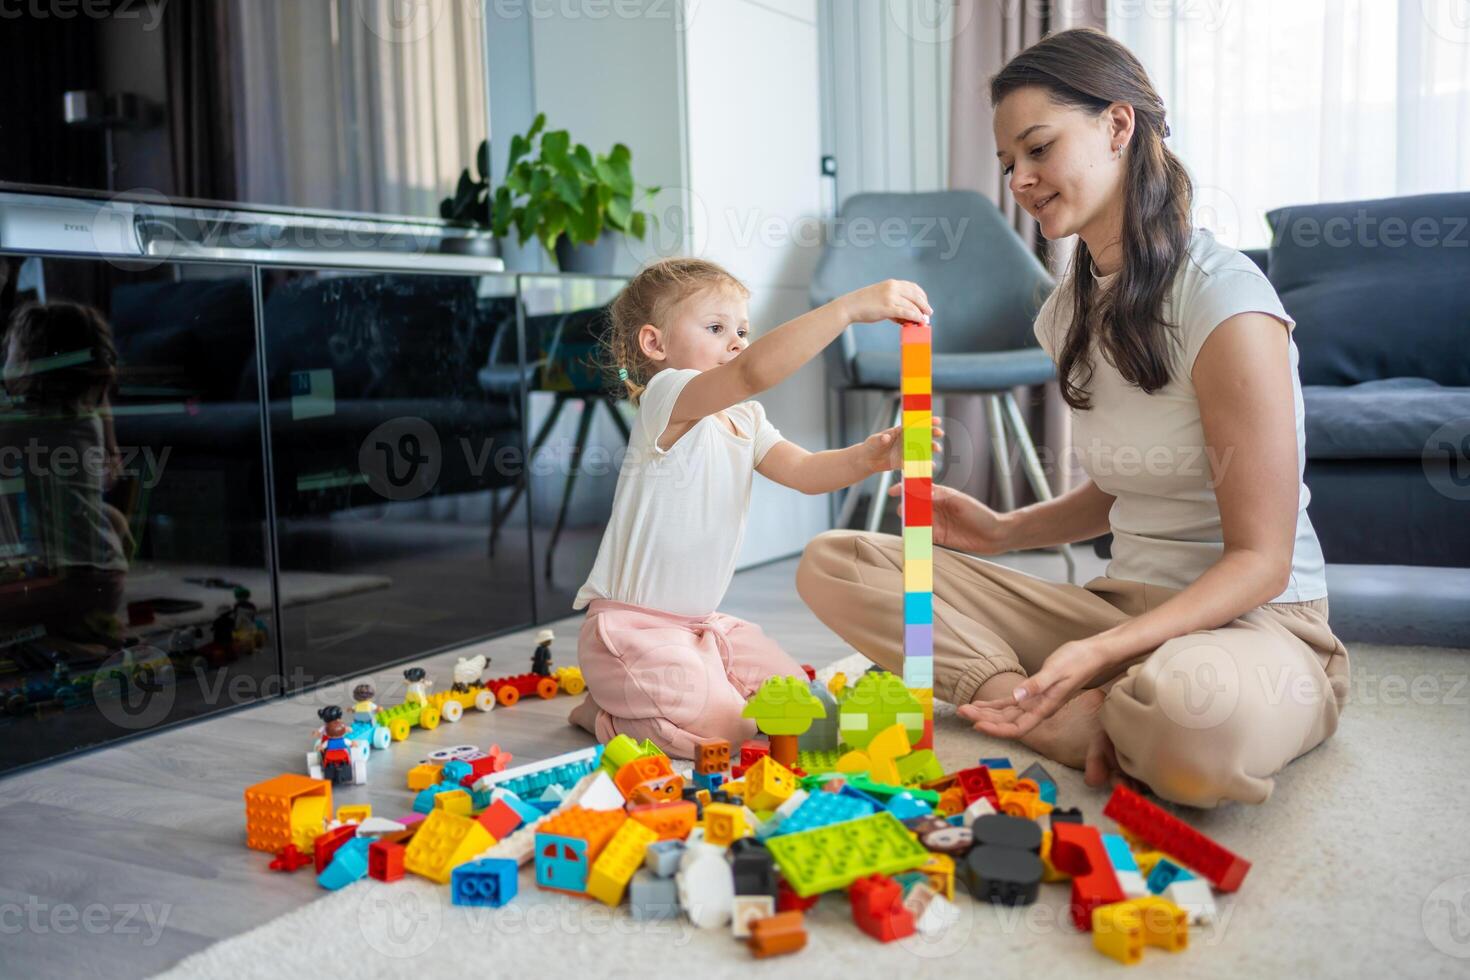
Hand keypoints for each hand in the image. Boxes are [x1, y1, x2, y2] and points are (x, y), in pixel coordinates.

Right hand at [837, 279, 932, 325]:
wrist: (850, 306)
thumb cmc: (864, 303)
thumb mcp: (881, 296)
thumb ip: (894, 302)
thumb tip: (906, 316)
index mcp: (892, 283)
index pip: (913, 287)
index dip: (922, 295)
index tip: (925, 302)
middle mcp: (893, 288)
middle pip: (916, 295)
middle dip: (924, 305)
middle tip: (929, 313)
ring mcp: (890, 298)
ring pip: (912, 305)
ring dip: (920, 314)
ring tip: (923, 321)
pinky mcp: (888, 308)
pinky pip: (906, 313)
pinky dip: (915, 317)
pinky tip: (918, 321)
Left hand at [862, 420, 942, 474]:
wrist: (867, 460)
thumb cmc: (871, 446)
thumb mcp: (874, 440)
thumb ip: (881, 439)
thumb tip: (886, 438)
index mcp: (899, 431)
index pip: (914, 424)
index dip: (926, 421)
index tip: (936, 420)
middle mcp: (905, 440)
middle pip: (921, 435)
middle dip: (932, 433)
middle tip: (940, 433)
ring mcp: (905, 451)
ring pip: (921, 448)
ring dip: (930, 448)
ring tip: (937, 448)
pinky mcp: (903, 462)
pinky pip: (915, 463)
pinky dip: (923, 464)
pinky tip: (931, 466)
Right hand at [887, 482, 1010, 554]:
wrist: (994, 535)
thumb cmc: (980, 514)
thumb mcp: (960, 501)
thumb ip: (940, 496)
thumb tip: (922, 491)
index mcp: (941, 495)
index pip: (919, 489)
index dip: (906, 488)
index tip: (894, 491)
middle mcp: (937, 508)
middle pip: (914, 505)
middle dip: (905, 507)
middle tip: (902, 511)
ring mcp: (937, 523)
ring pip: (916, 520)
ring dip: (909, 522)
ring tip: (905, 524)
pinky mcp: (939, 537)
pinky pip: (922, 535)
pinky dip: (915, 535)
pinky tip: (910, 536)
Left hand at [956, 639, 1105, 738]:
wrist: (1092, 654)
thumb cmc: (1078, 661)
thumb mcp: (1056, 670)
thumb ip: (1037, 685)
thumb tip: (1017, 697)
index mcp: (1045, 708)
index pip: (1017, 727)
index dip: (996, 729)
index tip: (977, 724)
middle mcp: (1039, 709)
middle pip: (1007, 722)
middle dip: (983, 718)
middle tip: (961, 711)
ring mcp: (1035, 703)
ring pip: (1006, 713)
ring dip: (985, 712)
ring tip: (964, 708)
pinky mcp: (1033, 693)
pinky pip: (1010, 703)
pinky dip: (995, 704)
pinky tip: (980, 703)